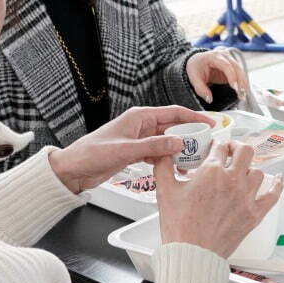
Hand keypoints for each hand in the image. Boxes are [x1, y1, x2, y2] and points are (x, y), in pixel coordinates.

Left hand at [47, 105, 212, 193]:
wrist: (73, 169)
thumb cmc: (92, 153)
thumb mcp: (126, 150)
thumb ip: (154, 147)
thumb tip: (178, 143)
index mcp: (140, 116)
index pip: (174, 113)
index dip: (194, 118)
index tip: (210, 124)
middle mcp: (141, 125)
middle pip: (173, 127)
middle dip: (190, 136)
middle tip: (205, 146)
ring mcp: (139, 139)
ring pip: (167, 142)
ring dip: (179, 150)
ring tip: (194, 160)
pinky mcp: (136, 153)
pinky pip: (158, 153)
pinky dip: (168, 160)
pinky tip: (176, 168)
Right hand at [153, 141, 283, 257]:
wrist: (192, 253)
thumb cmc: (180, 227)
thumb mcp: (165, 192)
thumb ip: (164, 168)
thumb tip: (163, 154)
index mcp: (211, 171)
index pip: (220, 146)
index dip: (217, 144)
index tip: (215, 148)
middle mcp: (232, 180)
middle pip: (245, 151)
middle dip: (237, 148)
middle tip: (231, 152)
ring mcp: (246, 197)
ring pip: (257, 171)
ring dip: (250, 169)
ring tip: (243, 172)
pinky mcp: (254, 213)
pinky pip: (273, 194)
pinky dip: (277, 185)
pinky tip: (278, 179)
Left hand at [187, 49, 245, 103]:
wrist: (198, 61)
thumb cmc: (196, 68)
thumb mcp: (194, 78)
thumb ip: (201, 89)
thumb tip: (209, 99)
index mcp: (213, 56)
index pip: (226, 65)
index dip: (231, 76)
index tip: (234, 88)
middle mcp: (224, 56)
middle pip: (236, 67)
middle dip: (240, 81)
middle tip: (241, 94)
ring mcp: (230, 60)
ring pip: (240, 71)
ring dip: (243, 83)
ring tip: (242, 96)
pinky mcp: (233, 66)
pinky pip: (240, 74)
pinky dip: (242, 83)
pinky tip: (242, 93)